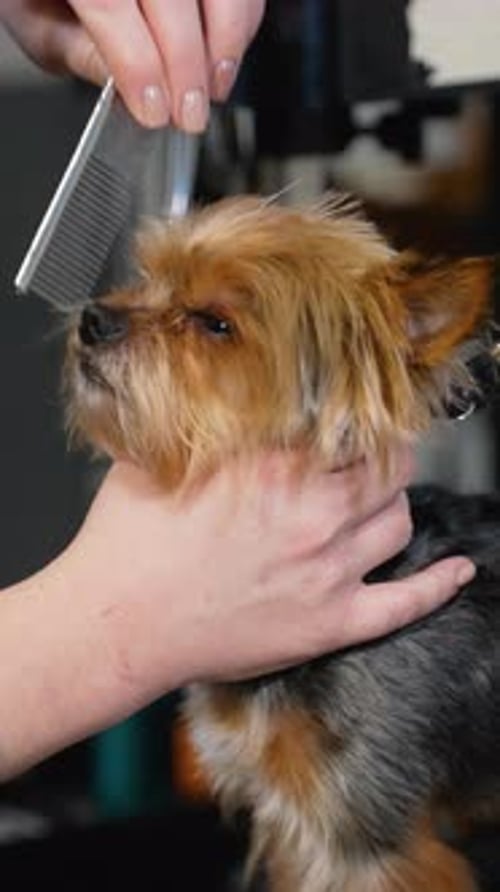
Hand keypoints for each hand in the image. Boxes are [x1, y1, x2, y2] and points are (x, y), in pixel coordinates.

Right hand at [0, 447, 473, 778]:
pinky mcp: (329, 622)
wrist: (118, 619)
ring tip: (380, 503)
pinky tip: (459, 571)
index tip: (359, 420)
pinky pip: (405, 603)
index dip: (361, 420)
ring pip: (399, 524)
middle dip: (386, 459)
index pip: (350, 427)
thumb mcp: (162, 452)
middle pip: (387, 470)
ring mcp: (327, 569)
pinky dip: (440, 585)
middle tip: (376, 457)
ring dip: (395, 507)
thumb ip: (208, 422)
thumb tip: (229, 395)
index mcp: (274, 463)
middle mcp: (312, 510)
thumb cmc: (128, 540)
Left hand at [1, 0, 265, 130]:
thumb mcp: (40, 26)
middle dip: (187, 64)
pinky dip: (241, 20)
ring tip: (214, 89)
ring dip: (225, 42)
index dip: (137, 61)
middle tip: (189, 115)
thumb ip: (80, 53)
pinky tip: (223, 57)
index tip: (153, 110)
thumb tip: (128, 88)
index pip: (110, 0)